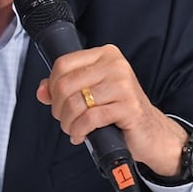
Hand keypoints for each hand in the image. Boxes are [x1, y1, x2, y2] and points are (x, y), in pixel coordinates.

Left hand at [36, 44, 188, 176]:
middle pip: (66, 84)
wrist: (150, 131)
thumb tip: (42, 91)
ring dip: (68, 123)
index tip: (56, 100)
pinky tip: (82, 135)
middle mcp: (116, 65)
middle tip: (66, 119)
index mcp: (106, 55)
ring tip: (74, 129)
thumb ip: (65, 88)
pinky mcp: (128, 107)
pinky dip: (80, 131)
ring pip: (76, 103)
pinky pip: (90, 119)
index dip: (52, 86)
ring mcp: (124, 85)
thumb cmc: (121, 110)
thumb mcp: (92, 93)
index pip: (63, 64)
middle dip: (59, 108)